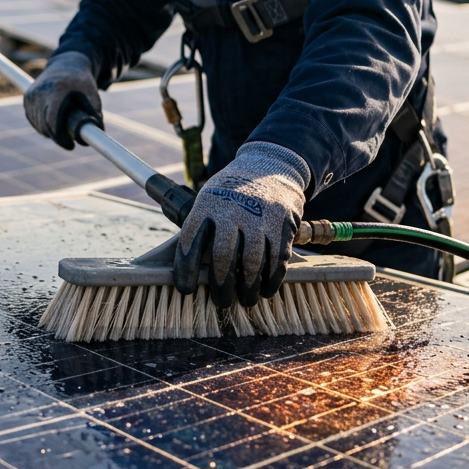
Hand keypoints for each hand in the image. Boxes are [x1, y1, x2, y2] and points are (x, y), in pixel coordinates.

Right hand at [24, 52, 102, 149]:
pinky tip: (52, 123)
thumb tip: (91, 140)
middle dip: (57, 137)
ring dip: (50, 132)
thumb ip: (94, 117)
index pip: (53, 120)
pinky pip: (33, 120)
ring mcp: (31, 94)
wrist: (67, 63)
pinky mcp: (27, 97)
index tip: (71, 145)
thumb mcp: (93, 97)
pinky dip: (42, 125)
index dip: (61, 137)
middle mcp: (41, 91)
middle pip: (45, 125)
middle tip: (69, 142)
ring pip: (39, 125)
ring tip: (63, 128)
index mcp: (57, 89)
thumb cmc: (82, 82)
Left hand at [175, 142, 308, 307]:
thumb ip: (203, 228)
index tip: (186, 290)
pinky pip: (277, 258)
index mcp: (207, 205)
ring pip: (253, 261)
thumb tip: (193, 270)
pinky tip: (266, 289)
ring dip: (249, 287)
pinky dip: (272, 279)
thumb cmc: (232, 193)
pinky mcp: (282, 223)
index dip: (186, 270)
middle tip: (222, 302)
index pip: (190, 242)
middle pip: (223, 255)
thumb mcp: (210, 199)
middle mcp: (232, 210)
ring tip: (246, 300)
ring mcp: (259, 217)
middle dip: (221, 285)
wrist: (270, 166)